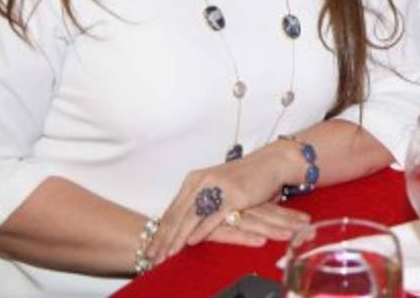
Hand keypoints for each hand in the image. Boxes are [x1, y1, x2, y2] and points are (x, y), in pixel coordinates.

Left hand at [147, 140, 298, 262]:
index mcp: (194, 179)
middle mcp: (202, 182)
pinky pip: (214, 215)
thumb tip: (181, 223)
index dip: (160, 231)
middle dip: (164, 238)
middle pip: (178, 215)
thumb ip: (199, 200)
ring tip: (168, 253)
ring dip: (178, 237)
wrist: (270, 163)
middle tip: (152, 256)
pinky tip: (192, 241)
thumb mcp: (216, 186)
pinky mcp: (233, 195)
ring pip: (192, 217)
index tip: (149, 248)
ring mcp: (217, 188)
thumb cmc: (244, 177)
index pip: (173, 210)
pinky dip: (201, 229)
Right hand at [200, 201, 310, 247]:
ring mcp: (223, 215)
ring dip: (273, 229)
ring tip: (293, 234)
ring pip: (253, 222)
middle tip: (308, 228)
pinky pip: (231, 232)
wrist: (172, 219)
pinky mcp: (211, 227)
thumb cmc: (199, 216)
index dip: (287, 214)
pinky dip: (246, 237)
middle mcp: (233, 205)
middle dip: (287, 222)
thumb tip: (271, 213)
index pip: (268, 208)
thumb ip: (247, 214)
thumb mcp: (227, 212)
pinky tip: (260, 241)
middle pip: (265, 214)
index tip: (306, 220)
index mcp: (239, 201)